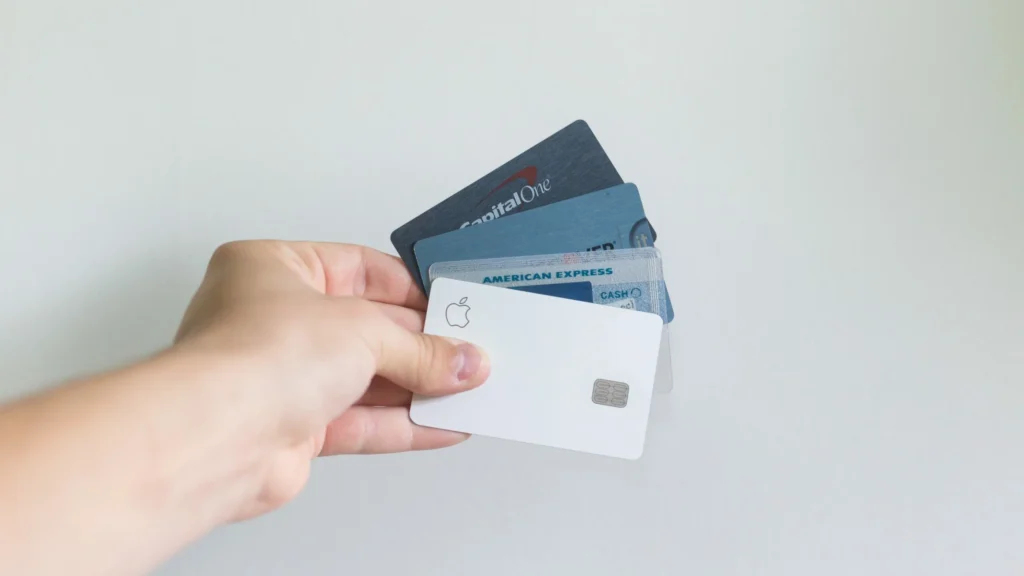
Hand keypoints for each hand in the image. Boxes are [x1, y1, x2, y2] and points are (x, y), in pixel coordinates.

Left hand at [173, 240, 489, 520]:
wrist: (217, 437)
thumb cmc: (255, 356)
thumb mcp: (363, 331)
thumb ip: (420, 348)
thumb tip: (462, 361)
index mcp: (273, 268)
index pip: (358, 269)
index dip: (409, 288)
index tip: (450, 306)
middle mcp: (273, 320)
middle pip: (366, 328)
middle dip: (421, 345)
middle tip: (469, 352)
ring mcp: (282, 377)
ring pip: (366, 379)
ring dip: (418, 387)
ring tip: (469, 391)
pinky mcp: (293, 428)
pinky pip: (361, 422)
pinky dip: (404, 424)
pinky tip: (444, 425)